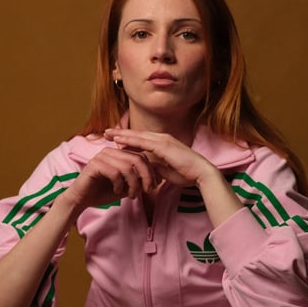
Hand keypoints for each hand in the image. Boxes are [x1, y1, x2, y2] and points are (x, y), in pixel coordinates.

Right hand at [67, 144, 161, 210]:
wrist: (82, 199)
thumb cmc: (103, 192)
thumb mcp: (127, 187)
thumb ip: (140, 180)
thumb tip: (159, 178)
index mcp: (119, 154)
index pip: (142, 157)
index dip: (150, 172)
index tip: (153, 187)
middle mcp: (111, 151)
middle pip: (138, 159)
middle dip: (145, 177)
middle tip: (146, 191)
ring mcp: (102, 156)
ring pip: (128, 167)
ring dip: (133, 184)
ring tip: (131, 195)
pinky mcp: (95, 164)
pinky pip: (115, 172)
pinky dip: (119, 185)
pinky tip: (116, 191)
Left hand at [103, 128, 218, 188]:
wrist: (201, 173)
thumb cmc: (188, 174)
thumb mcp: (167, 171)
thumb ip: (157, 167)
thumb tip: (148, 168)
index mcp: (164, 144)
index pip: (142, 139)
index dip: (128, 138)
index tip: (114, 139)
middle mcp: (163, 138)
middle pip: (137, 134)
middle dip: (121, 133)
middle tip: (105, 132)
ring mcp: (163, 140)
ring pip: (138, 136)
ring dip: (122, 134)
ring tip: (107, 134)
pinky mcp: (164, 145)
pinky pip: (143, 142)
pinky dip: (130, 140)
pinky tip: (119, 140)